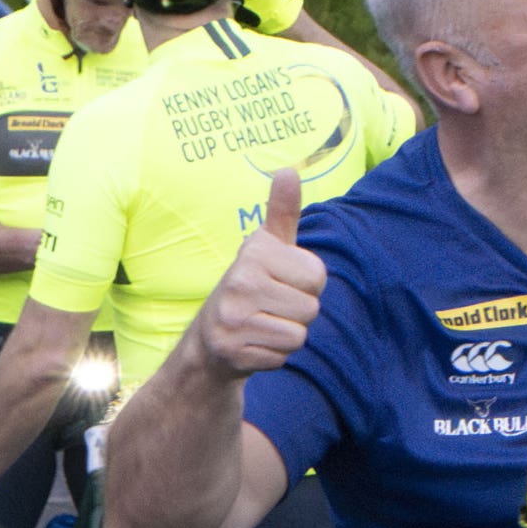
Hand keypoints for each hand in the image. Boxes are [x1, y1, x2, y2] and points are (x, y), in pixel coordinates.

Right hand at [190, 170, 326, 377]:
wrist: (209, 340)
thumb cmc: (250, 286)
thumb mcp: (266, 247)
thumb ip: (282, 212)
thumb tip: (289, 170)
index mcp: (255, 252)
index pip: (317, 276)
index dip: (307, 284)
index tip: (281, 281)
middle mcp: (240, 281)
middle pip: (311, 308)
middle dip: (298, 312)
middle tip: (271, 306)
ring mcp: (233, 318)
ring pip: (299, 335)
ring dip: (287, 334)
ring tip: (263, 323)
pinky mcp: (233, 350)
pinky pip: (282, 356)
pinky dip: (273, 354)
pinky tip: (254, 343)